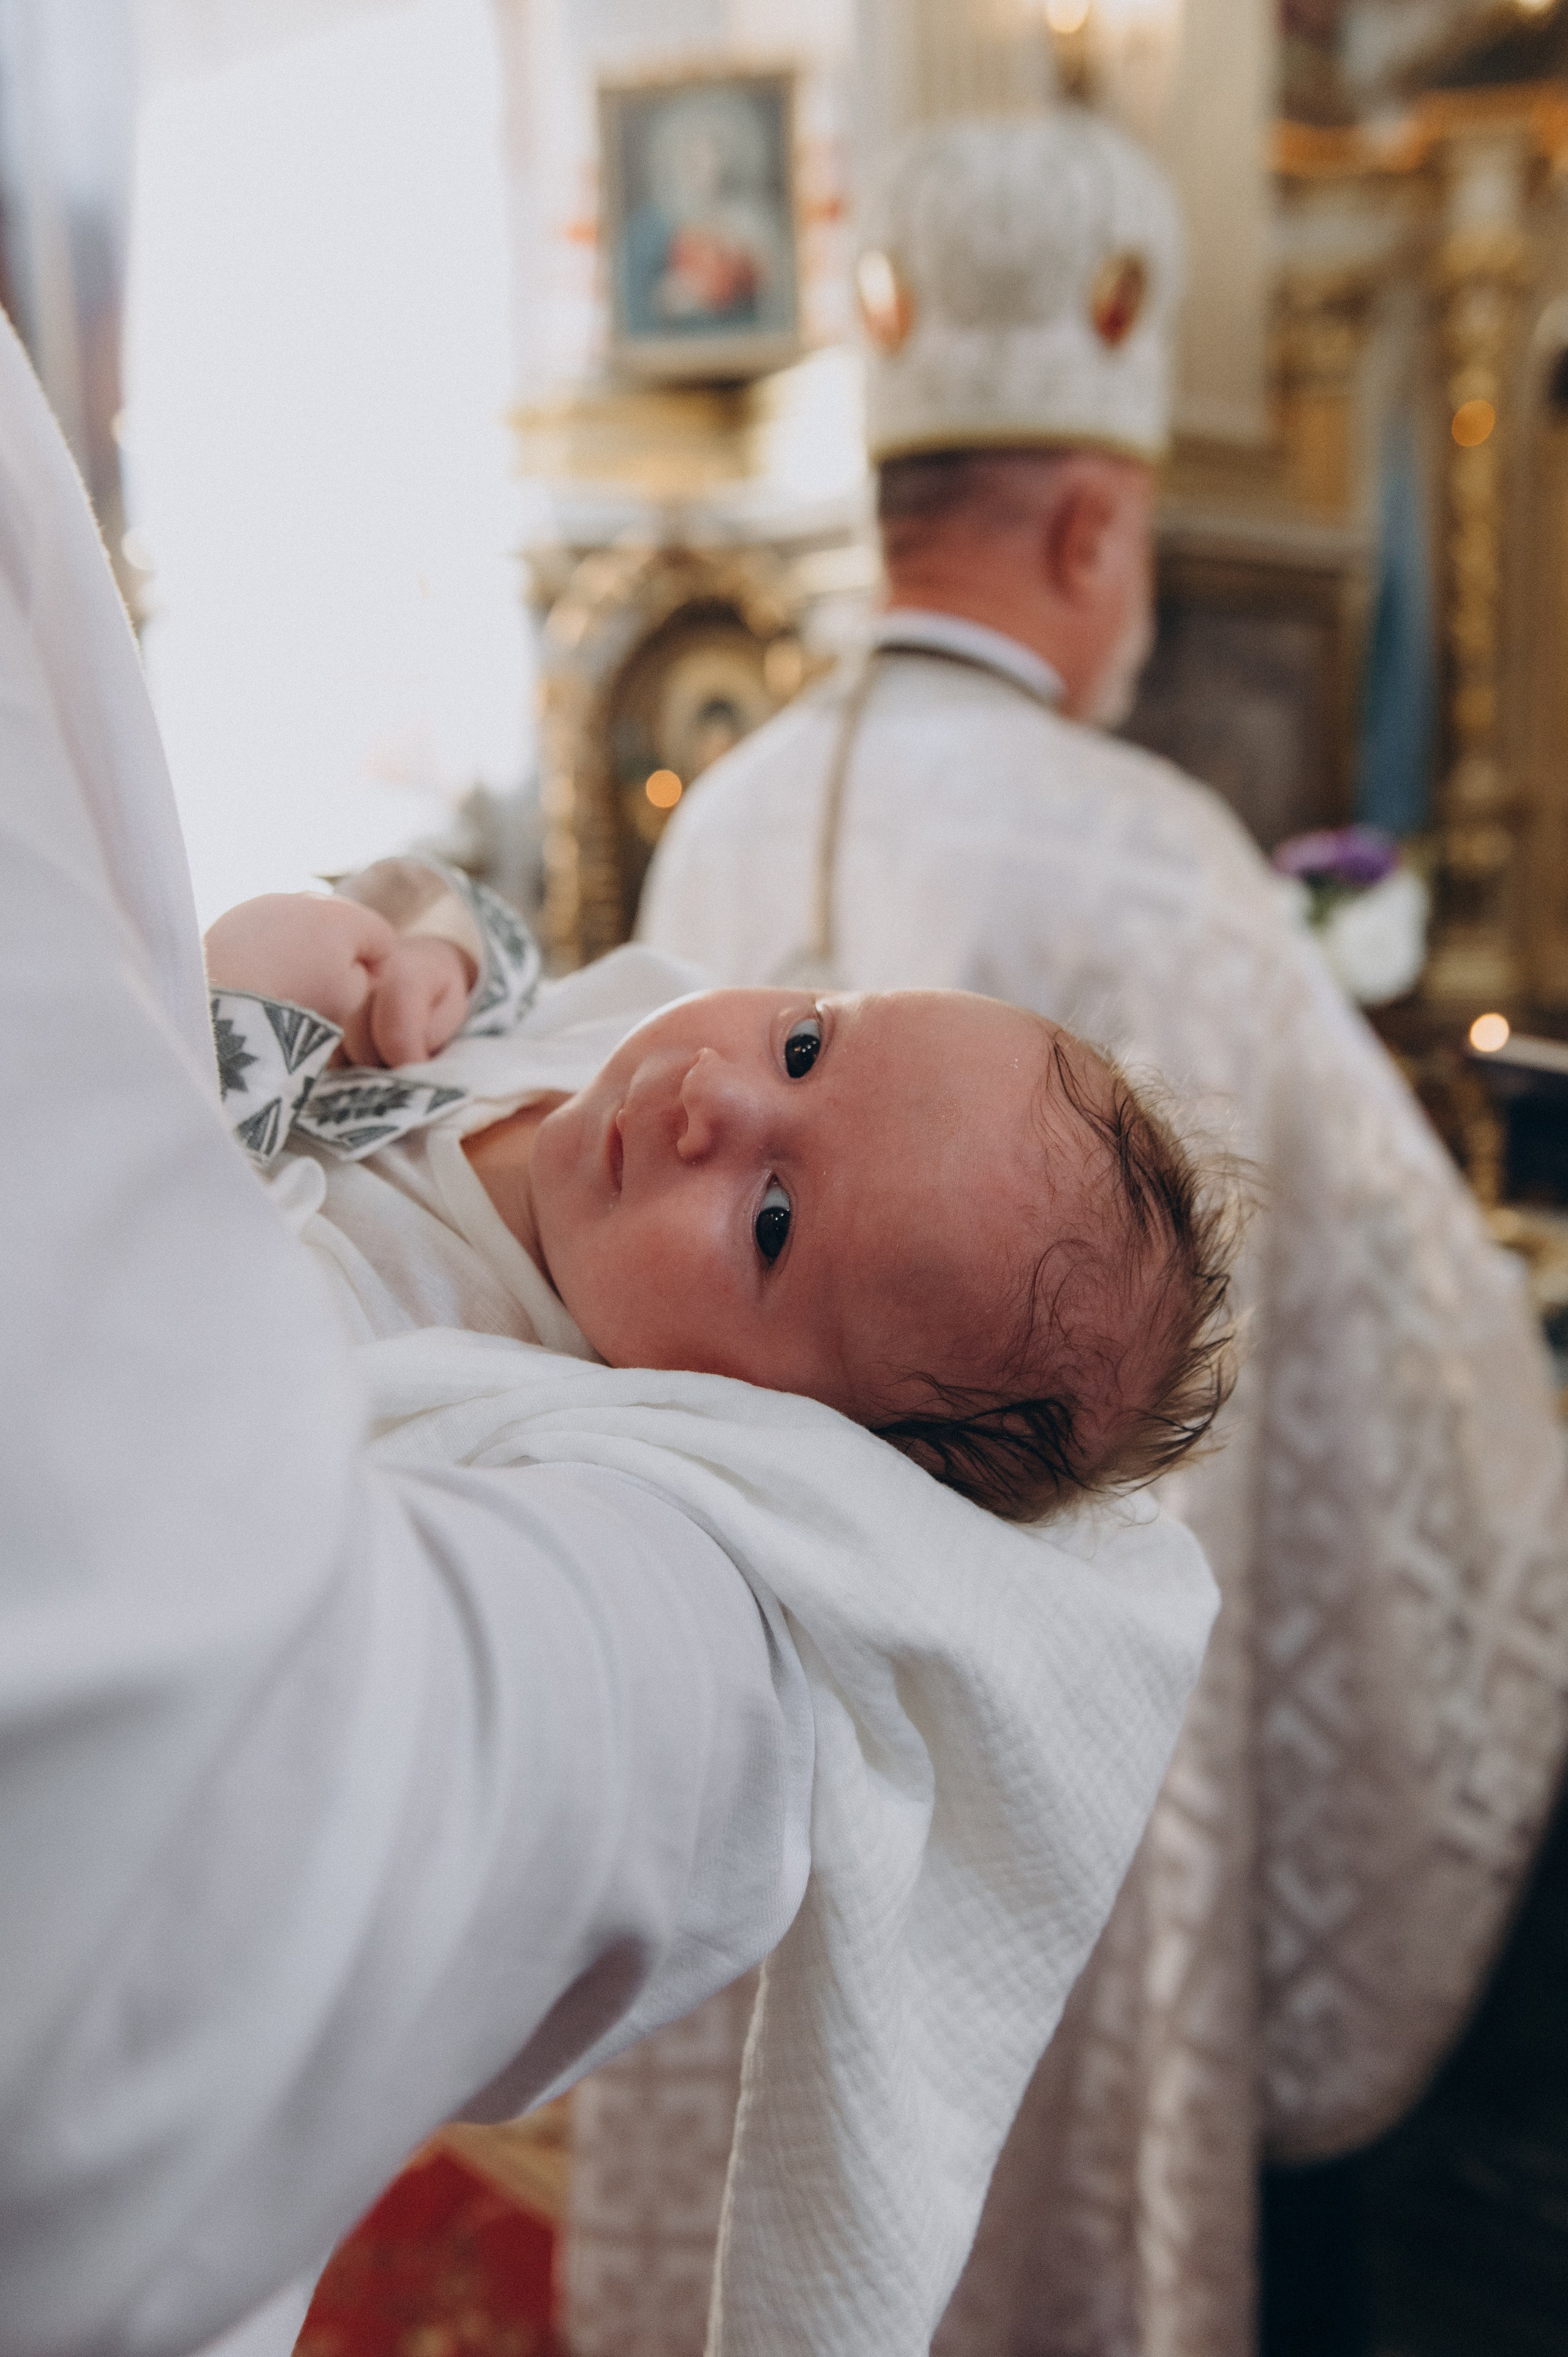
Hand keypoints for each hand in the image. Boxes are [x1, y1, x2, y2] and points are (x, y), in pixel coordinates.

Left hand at [205, 894, 473, 1067]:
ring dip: (300, 951)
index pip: (381, 937)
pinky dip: (266, 951)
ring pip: (300, 927)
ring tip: (283, 988)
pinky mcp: (232, 915)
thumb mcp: (347, 1001)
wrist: (218, 997)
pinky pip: (264, 932)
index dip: (377, 970)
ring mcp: (267, 903)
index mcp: (344, 917)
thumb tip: (352, 969)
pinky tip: (255, 980)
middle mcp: (306, 899)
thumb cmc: (293, 1004)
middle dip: (337, 954)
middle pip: (339, 927)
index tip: (359, 997)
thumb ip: (361, 981)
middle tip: (321, 993)